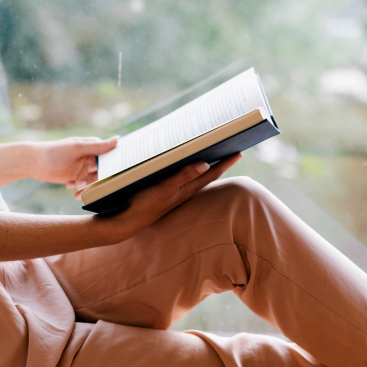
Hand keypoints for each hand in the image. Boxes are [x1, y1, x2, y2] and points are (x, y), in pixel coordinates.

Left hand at [32, 136, 118, 189]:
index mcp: (94, 147)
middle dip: (94, 178)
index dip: (112, 165)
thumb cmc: (56, 151)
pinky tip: (68, 186)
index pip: (109, 156)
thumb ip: (97, 146)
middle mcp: (92, 158)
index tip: (113, 173)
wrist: (35, 163)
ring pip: (94, 181)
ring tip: (73, 185)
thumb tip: (118, 139)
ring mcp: (85, 169)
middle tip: (82, 182)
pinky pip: (85, 187)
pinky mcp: (78, 179)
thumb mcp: (77, 148)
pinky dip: (79, 189)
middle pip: (103, 172)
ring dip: (85, 185)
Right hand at [107, 153, 243, 239]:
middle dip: (219, 160)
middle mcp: (184, 190)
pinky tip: (184, 161)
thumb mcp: (164, 189)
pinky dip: (188, 166)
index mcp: (187, 189)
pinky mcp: (164, 190)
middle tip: (230, 145)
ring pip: (195, 174)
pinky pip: (182, 175)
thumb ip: (183, 177)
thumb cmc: (145, 205)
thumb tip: (206, 164)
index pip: (212, 174)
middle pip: (207, 173)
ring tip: (213, 150)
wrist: (126, 221)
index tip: (239, 152)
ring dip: (205, 162)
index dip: (226, 163)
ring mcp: (174, 191)